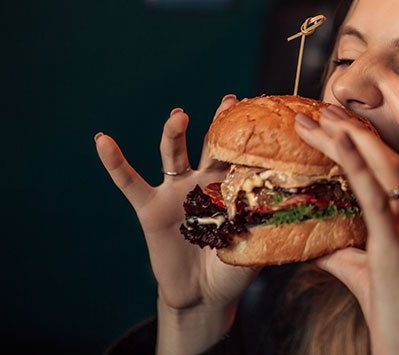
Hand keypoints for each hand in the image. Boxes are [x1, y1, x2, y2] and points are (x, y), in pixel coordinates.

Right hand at [95, 95, 259, 350]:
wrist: (203, 295)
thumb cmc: (235, 268)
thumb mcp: (257, 243)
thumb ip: (269, 221)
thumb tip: (296, 201)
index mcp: (230, 186)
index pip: (241, 155)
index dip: (250, 136)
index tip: (263, 114)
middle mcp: (203, 181)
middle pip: (209, 145)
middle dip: (218, 124)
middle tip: (229, 103)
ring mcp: (175, 191)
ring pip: (172, 154)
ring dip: (174, 133)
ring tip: (179, 115)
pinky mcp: (150, 208)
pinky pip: (129, 182)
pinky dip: (115, 162)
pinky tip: (102, 140)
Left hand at [295, 106, 398, 354]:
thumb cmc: (398, 315)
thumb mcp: (369, 272)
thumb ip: (341, 249)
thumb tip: (307, 237)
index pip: (393, 168)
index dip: (365, 142)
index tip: (338, 123)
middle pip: (388, 158)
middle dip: (354, 129)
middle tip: (323, 108)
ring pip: (383, 168)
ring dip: (348, 137)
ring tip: (319, 117)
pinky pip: (376, 197)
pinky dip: (356, 165)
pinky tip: (337, 142)